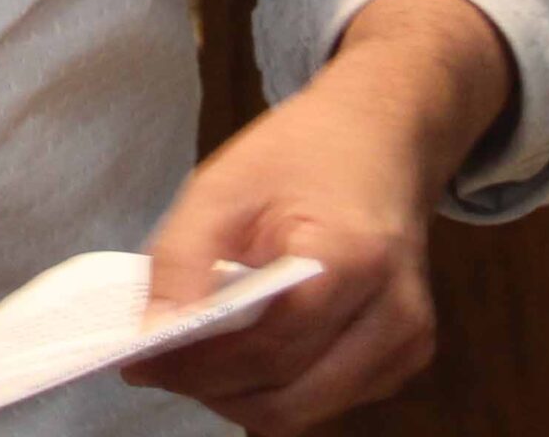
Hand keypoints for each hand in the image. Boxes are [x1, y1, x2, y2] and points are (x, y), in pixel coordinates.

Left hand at [124, 0, 511, 431]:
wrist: (380, 140)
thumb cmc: (302, 154)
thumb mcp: (225, 183)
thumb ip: (183, 257)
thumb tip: (153, 333)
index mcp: (353, 258)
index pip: (271, 344)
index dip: (201, 361)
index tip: (142, 359)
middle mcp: (395, 317)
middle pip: (289, 397)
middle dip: (215, 389)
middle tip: (160, 366)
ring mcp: (406, 346)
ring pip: (305, 411)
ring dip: (241, 397)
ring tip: (193, 360)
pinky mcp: (403, 361)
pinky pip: (325, 400)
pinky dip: (275, 390)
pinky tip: (241, 355)